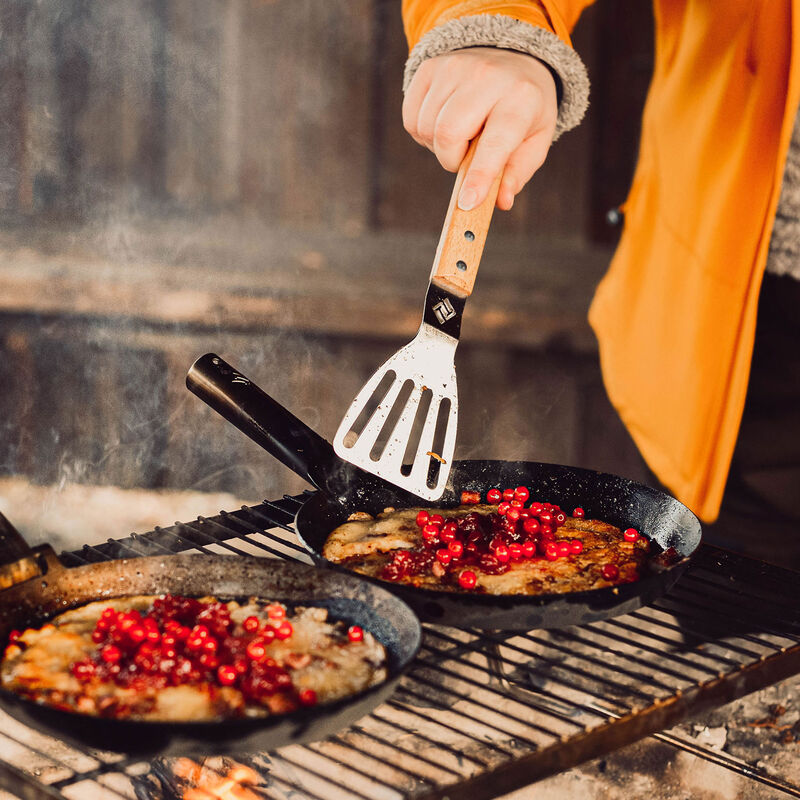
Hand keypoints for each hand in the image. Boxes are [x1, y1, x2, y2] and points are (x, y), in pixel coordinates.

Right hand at [403, 47, 557, 210]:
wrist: (510, 57)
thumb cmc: (522, 109)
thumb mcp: (534, 140)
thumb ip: (517, 173)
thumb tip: (501, 202)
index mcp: (520, 98)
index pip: (495, 143)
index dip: (480, 175)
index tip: (467, 203)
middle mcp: (486, 76)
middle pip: (448, 134)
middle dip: (451, 160)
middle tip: (465, 158)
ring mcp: (454, 67)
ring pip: (426, 128)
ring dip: (437, 147)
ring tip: (459, 136)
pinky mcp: (429, 67)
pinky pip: (411, 118)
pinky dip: (423, 132)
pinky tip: (443, 123)